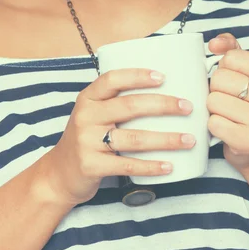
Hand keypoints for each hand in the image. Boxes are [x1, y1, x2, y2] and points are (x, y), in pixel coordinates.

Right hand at [41, 69, 195, 206]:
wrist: (59, 174)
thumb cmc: (87, 138)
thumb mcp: (93, 114)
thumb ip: (117, 102)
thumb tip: (165, 91)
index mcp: (88, 98)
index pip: (112, 79)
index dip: (138, 75)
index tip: (163, 77)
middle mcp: (86, 116)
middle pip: (130, 106)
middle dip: (164, 105)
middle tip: (188, 107)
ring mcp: (87, 142)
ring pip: (134, 138)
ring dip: (166, 139)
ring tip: (189, 139)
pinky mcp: (92, 165)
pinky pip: (128, 165)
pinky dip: (151, 166)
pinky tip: (169, 166)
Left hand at [207, 33, 248, 175]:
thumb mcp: (247, 72)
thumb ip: (231, 49)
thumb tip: (214, 42)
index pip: (230, 58)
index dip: (225, 69)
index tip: (237, 82)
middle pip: (219, 79)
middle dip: (217, 90)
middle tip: (232, 101)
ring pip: (213, 100)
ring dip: (214, 109)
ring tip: (230, 115)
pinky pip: (213, 123)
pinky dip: (214, 126)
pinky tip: (228, 129)